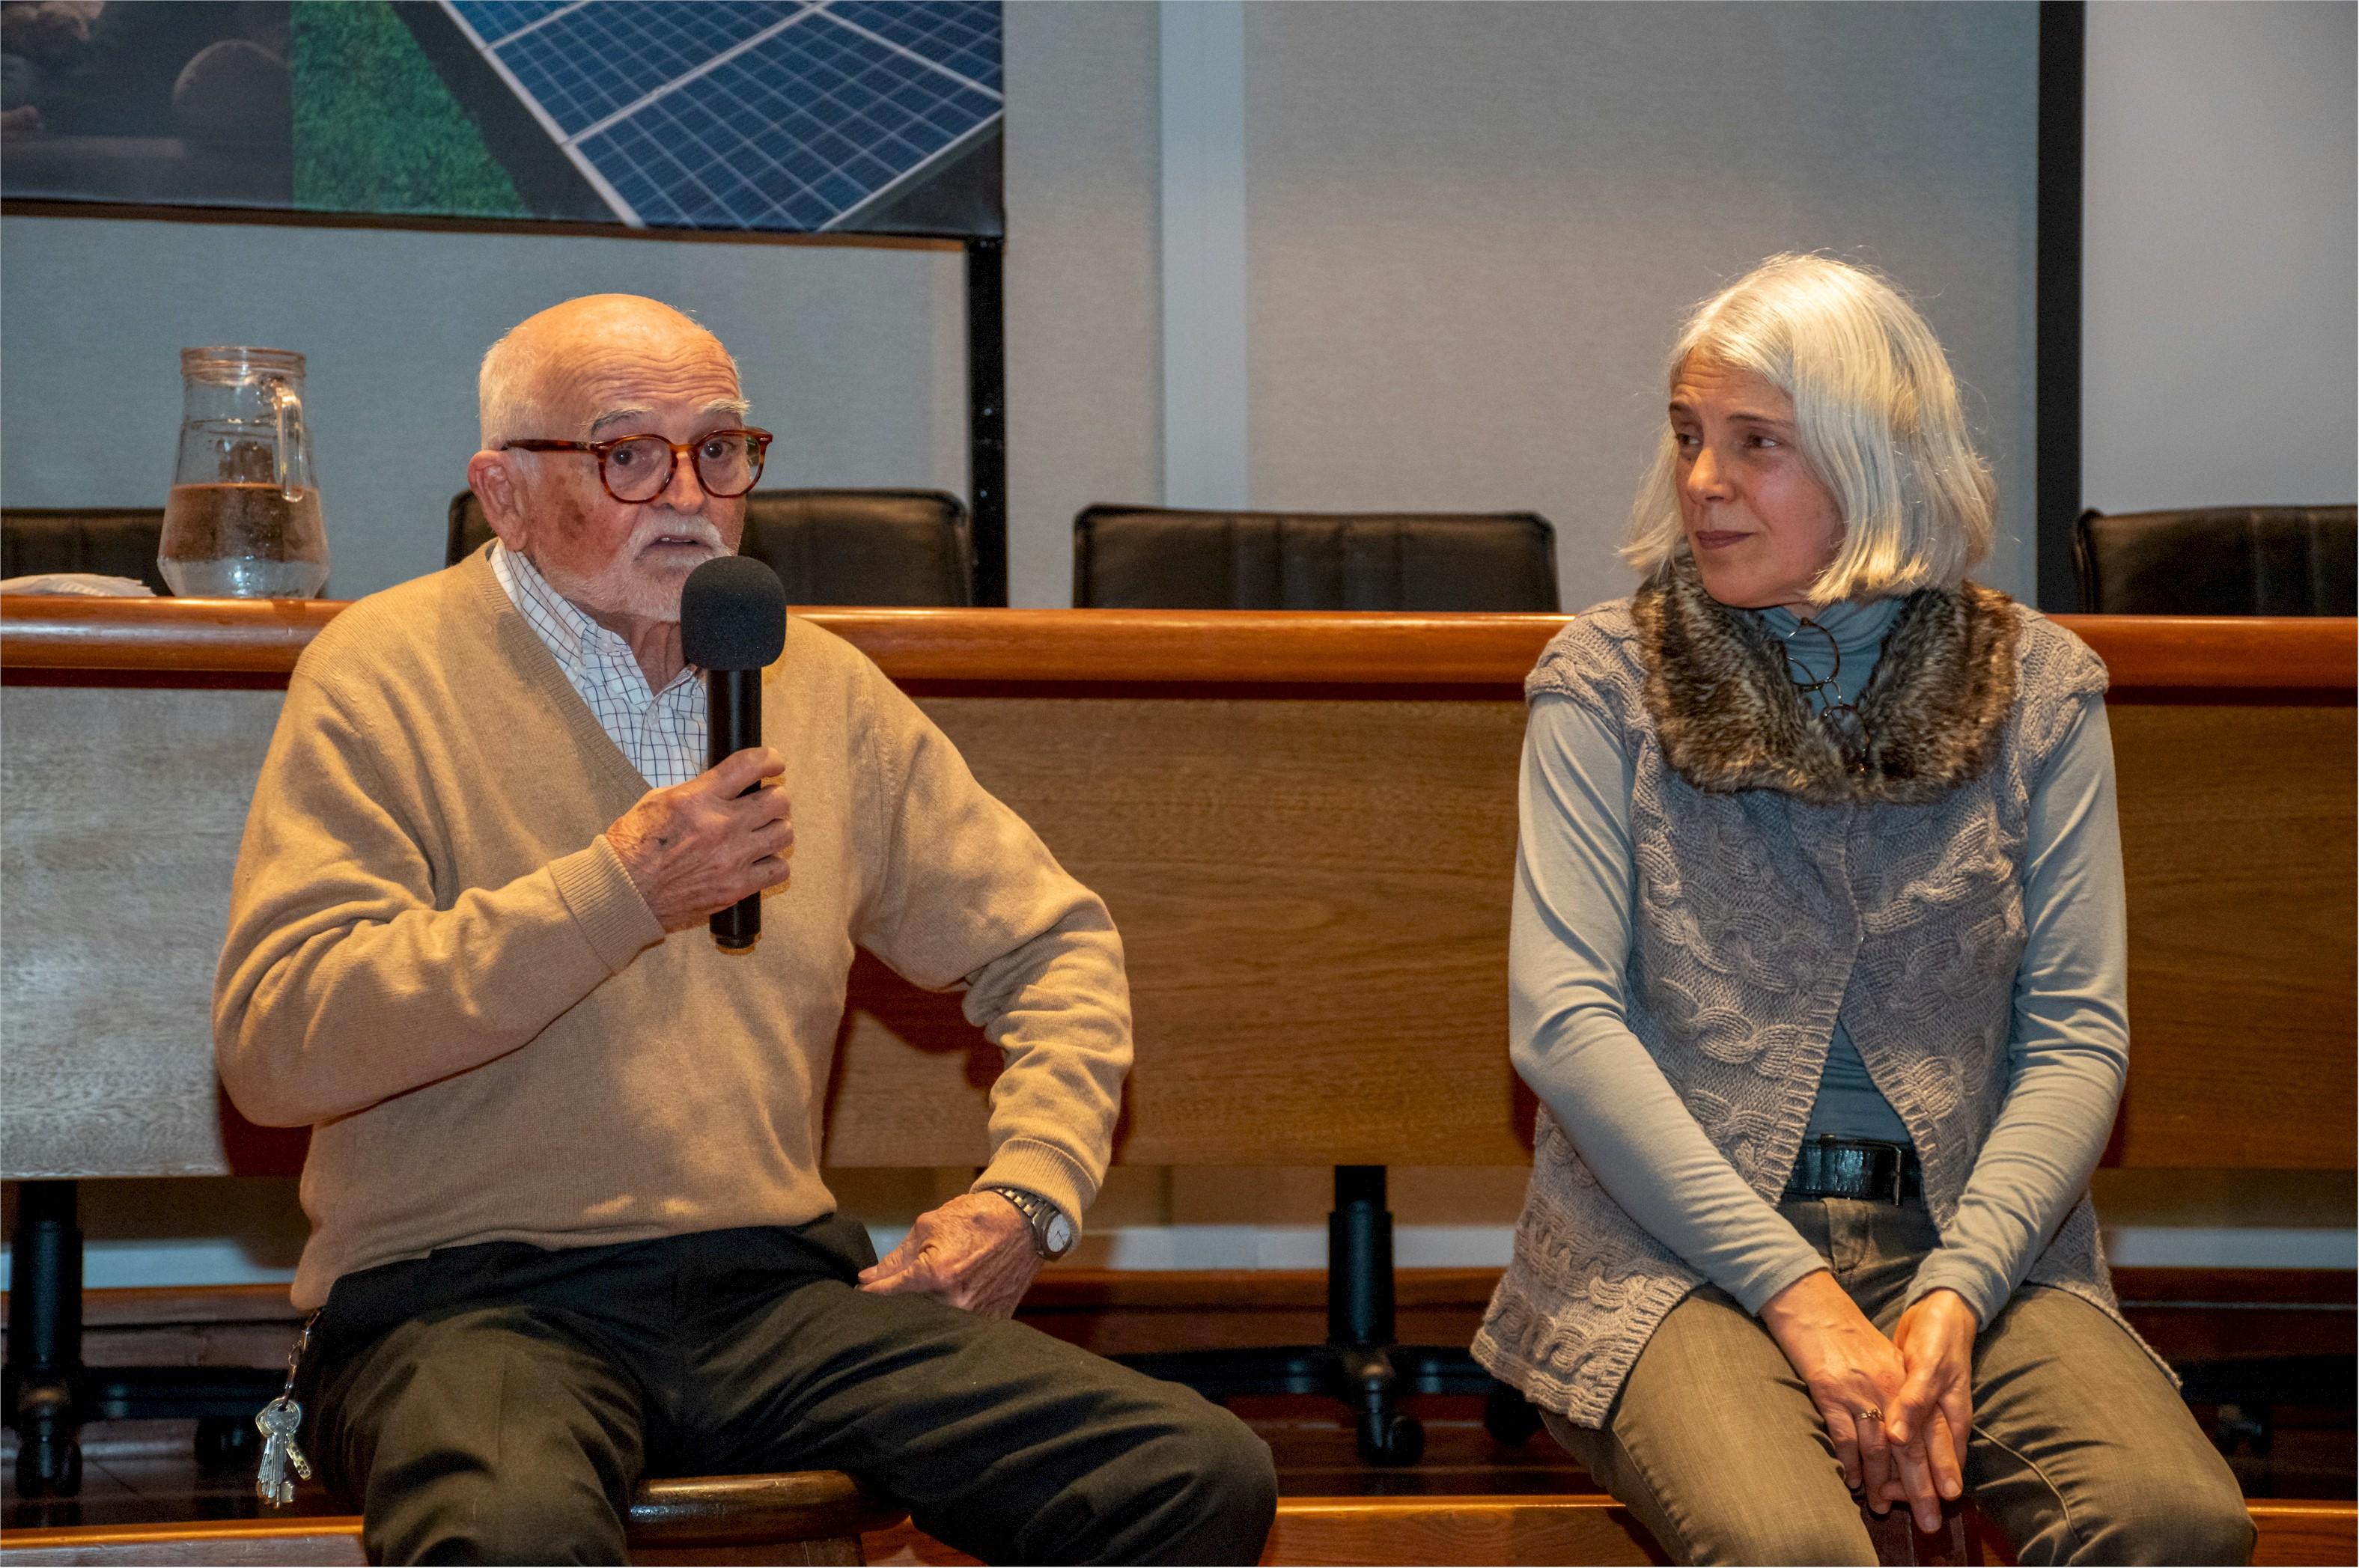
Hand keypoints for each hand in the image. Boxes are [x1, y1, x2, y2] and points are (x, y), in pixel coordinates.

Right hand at [604, 747, 791, 931]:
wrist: (624, 892)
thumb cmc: (634, 846)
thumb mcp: (658, 800)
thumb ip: (698, 790)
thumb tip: (728, 784)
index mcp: (697, 799)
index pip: (750, 766)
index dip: (770, 759)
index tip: (774, 762)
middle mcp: (720, 826)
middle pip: (778, 800)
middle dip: (774, 797)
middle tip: (764, 803)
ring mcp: (732, 858)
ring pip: (784, 833)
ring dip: (776, 829)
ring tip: (762, 832)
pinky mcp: (736, 887)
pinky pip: (779, 870)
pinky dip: (773, 863)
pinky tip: (759, 860)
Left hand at [857, 1192, 1041, 1317]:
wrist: (1024, 1219)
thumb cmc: (975, 1218)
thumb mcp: (929, 1226)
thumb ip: (896, 1259)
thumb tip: (867, 1279)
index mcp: (936, 1275)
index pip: (890, 1293)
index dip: (871, 1293)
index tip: (860, 1293)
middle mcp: (956, 1300)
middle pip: (913, 1311)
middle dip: (903, 1301)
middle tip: (905, 1286)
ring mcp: (977, 1314)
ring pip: (937, 1320)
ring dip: (930, 1308)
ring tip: (939, 1286)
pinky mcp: (993, 1319)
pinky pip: (963, 1324)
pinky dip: (955, 1313)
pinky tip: (960, 1293)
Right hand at [1759, 1269, 1943, 1531]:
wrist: (1813, 1305)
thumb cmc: (1849, 1335)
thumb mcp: (1884, 1360)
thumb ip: (1900, 1392)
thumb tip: (1906, 1433)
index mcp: (1907, 1380)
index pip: (1933, 1431)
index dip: (1943, 1466)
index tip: (1950, 1496)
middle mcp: (1890, 1389)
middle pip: (1912, 1449)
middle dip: (1921, 1488)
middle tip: (1930, 1520)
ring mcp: (1861, 1392)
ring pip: (1878, 1449)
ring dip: (1881, 1483)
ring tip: (1883, 1507)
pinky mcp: (1831, 1393)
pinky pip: (1845, 1437)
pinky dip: (1849, 1464)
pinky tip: (1851, 1481)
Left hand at [1887, 1289, 1976, 1511]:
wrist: (1939, 1310)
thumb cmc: (1939, 1337)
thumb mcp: (1928, 1367)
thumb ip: (1915, 1403)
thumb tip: (1898, 1439)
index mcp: (1951, 1418)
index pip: (1941, 1464)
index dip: (1925, 1486)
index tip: (1907, 1504)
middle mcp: (1940, 1421)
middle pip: (1926, 1463)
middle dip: (1911, 1489)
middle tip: (1886, 1507)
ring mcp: (1926, 1412)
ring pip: (1912, 1451)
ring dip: (1895, 1470)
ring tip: (1875, 1492)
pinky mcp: (1910, 1401)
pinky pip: (1900, 1431)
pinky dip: (1888, 1445)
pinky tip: (1870, 1456)